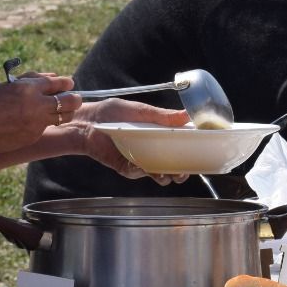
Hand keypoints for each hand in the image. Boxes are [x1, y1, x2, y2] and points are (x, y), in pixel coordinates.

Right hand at [0, 73, 76, 154]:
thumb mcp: (7, 85)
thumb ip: (31, 81)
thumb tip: (53, 78)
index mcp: (27, 88)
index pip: (58, 83)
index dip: (66, 83)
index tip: (69, 84)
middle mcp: (35, 106)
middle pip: (70, 102)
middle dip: (74, 99)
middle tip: (74, 99)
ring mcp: (35, 124)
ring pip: (62, 118)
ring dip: (63, 113)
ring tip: (56, 111)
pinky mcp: (31, 138)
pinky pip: (44, 129)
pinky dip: (42, 124)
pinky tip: (30, 123)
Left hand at [70, 99, 190, 182]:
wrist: (86, 121)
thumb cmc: (112, 112)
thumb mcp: (140, 111)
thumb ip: (162, 116)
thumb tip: (187, 115)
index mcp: (158, 134)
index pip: (179, 146)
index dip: (190, 153)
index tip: (200, 155)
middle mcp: (151, 149)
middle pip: (171, 165)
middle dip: (180, 172)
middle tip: (184, 173)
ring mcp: (138, 159)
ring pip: (156, 174)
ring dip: (164, 176)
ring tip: (167, 175)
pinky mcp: (124, 166)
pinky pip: (135, 172)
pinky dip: (141, 172)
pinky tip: (144, 168)